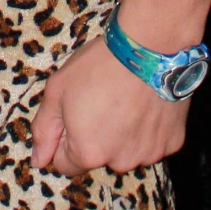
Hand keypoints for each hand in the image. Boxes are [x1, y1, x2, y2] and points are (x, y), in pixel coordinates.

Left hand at [32, 35, 188, 177]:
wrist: (151, 45)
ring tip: (126, 100)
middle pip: (98, 157)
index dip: (65, 137)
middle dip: (96, 136)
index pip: (65, 164)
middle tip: (102, 100)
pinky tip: (146, 103)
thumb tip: (38, 160)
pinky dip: (148, 128)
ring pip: (126, 151)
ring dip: (123, 134)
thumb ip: (44, 130)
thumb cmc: (101, 65)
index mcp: (87, 153)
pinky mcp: (172, 142)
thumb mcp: (57, 91)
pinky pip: (152, 142)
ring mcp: (149, 153)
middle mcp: (119, 162)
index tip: (75, 113)